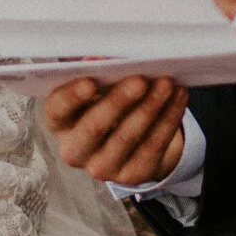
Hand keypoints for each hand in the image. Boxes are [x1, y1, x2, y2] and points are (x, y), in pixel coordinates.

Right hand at [43, 76, 188, 184]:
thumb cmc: (108, 103)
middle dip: (119, 100)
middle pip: (94, 127)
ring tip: (167, 84)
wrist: (130, 141)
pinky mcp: (131, 175)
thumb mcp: (99, 87)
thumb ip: (99, 71)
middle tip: (141, 80)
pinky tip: (177, 97)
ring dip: (150, 107)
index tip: (91, 82)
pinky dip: (168, 119)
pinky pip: (153, 146)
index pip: (57, 110)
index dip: (73, 96)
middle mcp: (75, 150)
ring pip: (127, 137)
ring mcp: (102, 167)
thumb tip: (105, 59)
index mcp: (61, 123)